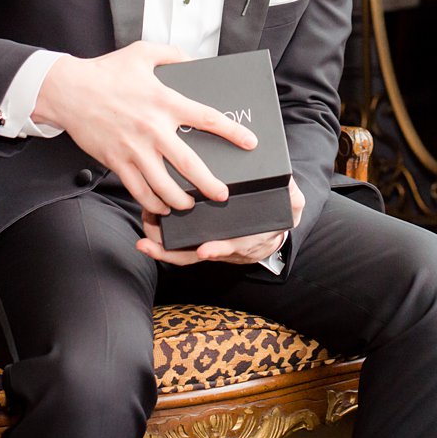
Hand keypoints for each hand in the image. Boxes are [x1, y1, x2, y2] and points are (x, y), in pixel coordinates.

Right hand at [33, 41, 257, 215]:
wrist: (69, 91)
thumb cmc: (106, 72)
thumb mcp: (143, 53)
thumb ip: (172, 55)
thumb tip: (194, 59)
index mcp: (165, 102)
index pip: (207, 118)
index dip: (232, 132)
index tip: (249, 143)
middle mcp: (153, 129)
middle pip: (189, 163)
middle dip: (209, 184)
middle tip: (223, 194)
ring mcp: (134, 149)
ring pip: (163, 185)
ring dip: (181, 200)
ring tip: (191, 205)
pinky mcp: (117, 162)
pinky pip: (138, 190)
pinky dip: (152, 202)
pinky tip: (162, 206)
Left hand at [136, 178, 304, 266]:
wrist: (273, 231)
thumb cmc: (279, 215)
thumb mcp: (292, 206)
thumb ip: (292, 196)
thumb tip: (288, 182)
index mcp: (249, 238)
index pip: (234, 246)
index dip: (220, 249)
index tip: (205, 249)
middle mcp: (227, 246)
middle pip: (199, 255)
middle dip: (175, 251)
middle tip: (154, 242)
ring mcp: (212, 245)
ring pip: (185, 255)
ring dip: (163, 250)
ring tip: (144, 240)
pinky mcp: (200, 240)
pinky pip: (180, 249)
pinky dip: (162, 247)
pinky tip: (145, 240)